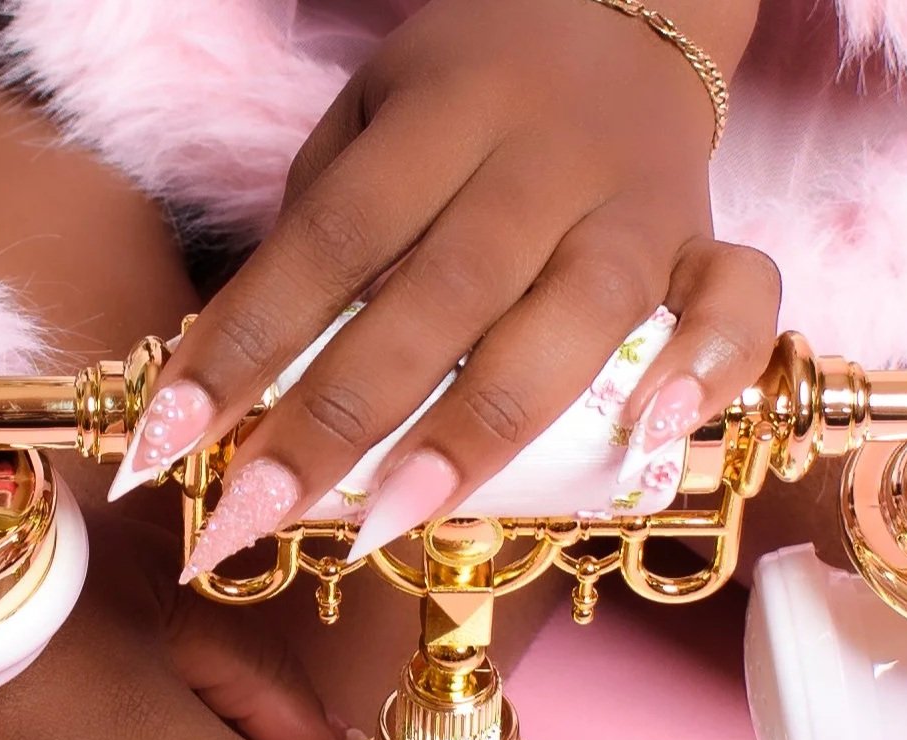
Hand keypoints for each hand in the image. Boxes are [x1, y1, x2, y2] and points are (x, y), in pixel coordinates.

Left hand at [110, 0, 778, 568]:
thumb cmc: (474, 91)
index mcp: (443, 112)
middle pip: (436, 297)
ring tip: (393, 522)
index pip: (330, 238)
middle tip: (253, 515)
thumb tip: (251, 381)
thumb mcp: (373, 116)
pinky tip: (652, 441)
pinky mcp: (710, 242)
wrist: (627, 16)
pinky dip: (707, 369)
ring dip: (482, 429)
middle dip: (336, 419)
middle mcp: (544, 160)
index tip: (167, 445)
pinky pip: (738, 304)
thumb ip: (325, 228)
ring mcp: (638, 205)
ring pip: (574, 321)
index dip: (246, 342)